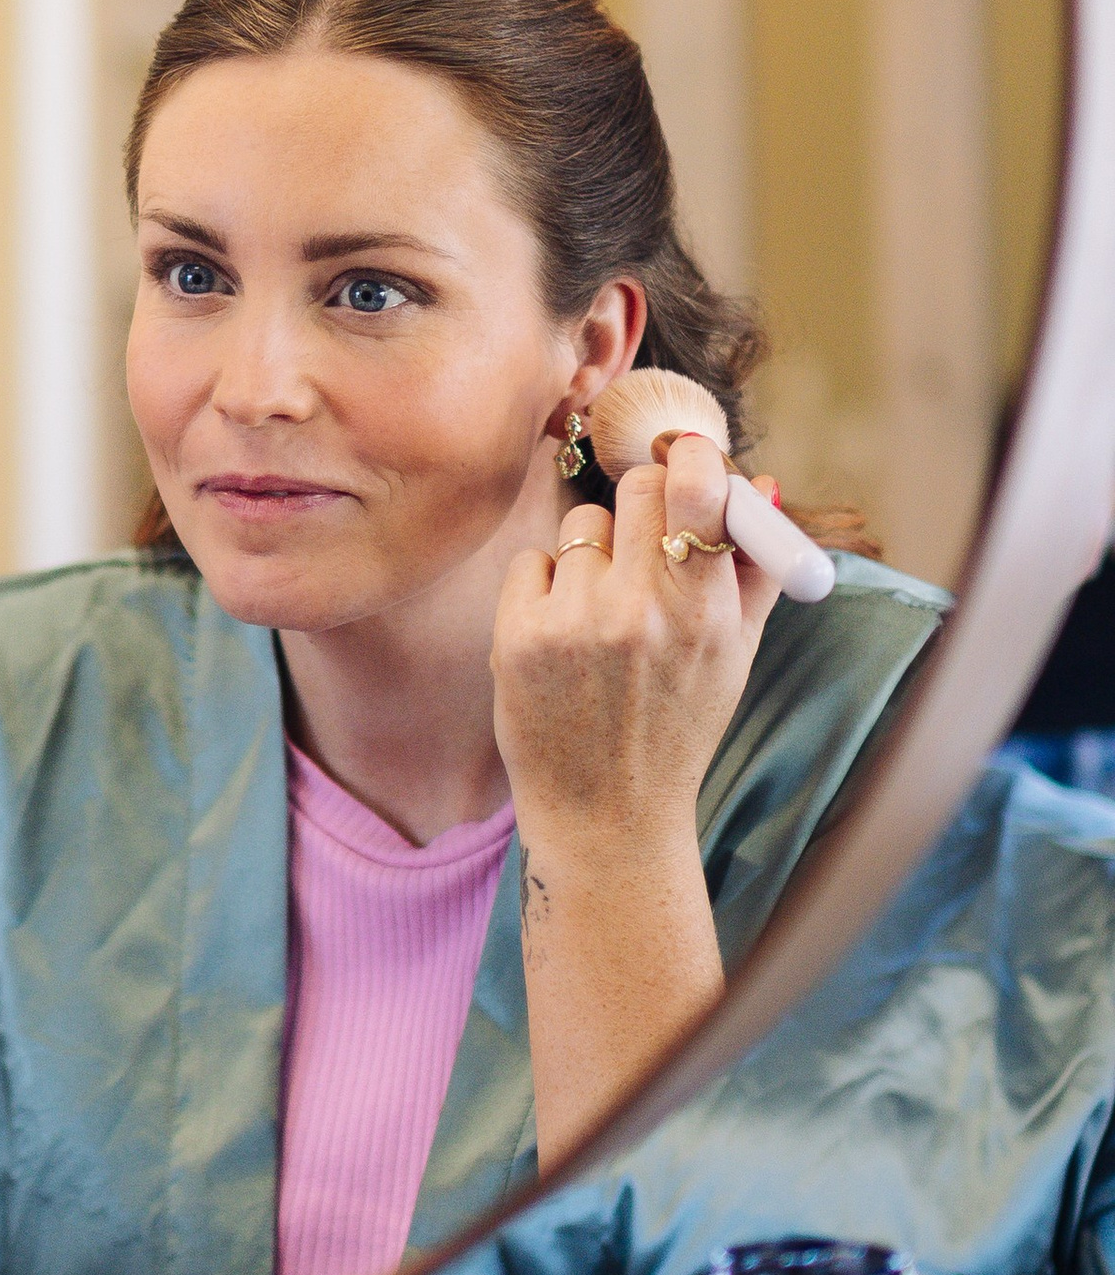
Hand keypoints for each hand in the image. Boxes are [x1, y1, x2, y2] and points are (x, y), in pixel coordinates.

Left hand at [492, 427, 779, 861]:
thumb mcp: (735, 654)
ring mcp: (573, 620)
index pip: (694, 487)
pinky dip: (548, 586)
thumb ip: (753, 566)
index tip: (686, 460)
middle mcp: (639, 609)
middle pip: (637, 486)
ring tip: (605, 611)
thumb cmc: (678, 727)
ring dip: (597, 552)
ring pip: (583, 523)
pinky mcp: (516, 635)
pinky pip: (533, 560)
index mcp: (704, 612)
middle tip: (649, 538)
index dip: (690, 460)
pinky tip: (564, 635)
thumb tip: (759, 481)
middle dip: (647, 501)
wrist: (607, 814)